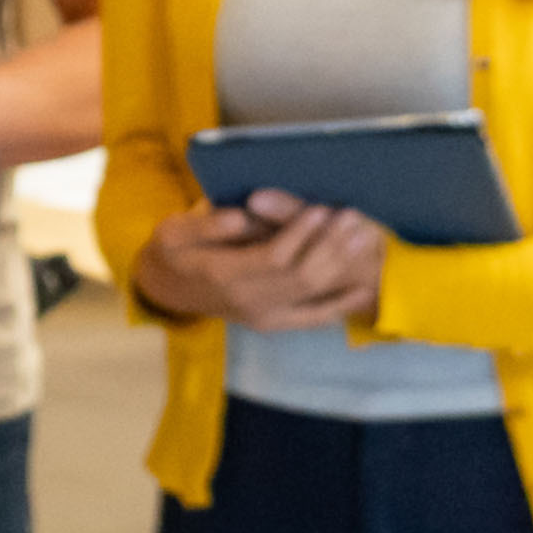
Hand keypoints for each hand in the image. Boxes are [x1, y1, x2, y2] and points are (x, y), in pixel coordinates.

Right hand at [154, 193, 388, 330]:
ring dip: (341, 266)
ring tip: (365, 237)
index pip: (274, 257)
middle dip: (331, 246)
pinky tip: (364, 291)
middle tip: (353, 218)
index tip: (320, 209)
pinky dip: (341, 305)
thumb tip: (240, 216)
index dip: (301, 234)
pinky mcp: (274, 322)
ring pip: (312, 293)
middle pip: (301, 276)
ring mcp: (263, 316)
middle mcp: (248, 301)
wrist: (168, 290)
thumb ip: (206, 225)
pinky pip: (313, 317)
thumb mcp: (173, 231)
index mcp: (224, 275)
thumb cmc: (173, 252)